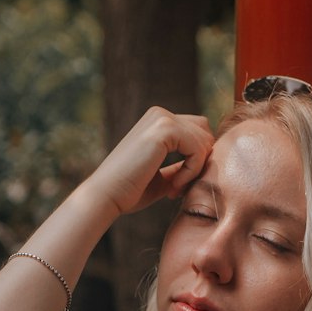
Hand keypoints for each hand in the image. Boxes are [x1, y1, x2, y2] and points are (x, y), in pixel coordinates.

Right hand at [86, 107, 214, 216]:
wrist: (106, 196)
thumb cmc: (129, 192)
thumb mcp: (162, 178)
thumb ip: (180, 168)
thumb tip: (203, 165)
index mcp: (157, 122)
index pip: (198, 131)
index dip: (196, 160)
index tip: (178, 186)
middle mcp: (159, 114)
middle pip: (204, 131)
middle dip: (200, 162)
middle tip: (179, 188)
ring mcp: (161, 118)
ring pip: (204, 140)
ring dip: (196, 170)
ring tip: (175, 189)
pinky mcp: (164, 129)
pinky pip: (198, 148)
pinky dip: (192, 171)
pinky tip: (174, 186)